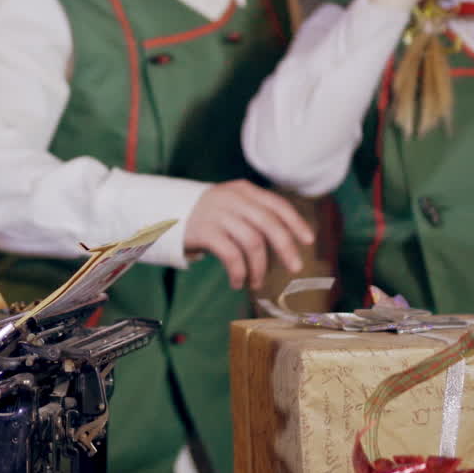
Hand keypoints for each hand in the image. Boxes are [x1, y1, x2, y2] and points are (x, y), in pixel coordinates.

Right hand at [184, 180, 313, 290]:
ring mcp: (217, 214)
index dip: (296, 222)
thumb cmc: (206, 216)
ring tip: (257, 282)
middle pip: (268, 224)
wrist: (165, 215)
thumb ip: (254, 215)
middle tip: (295, 267)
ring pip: (252, 243)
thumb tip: (286, 242)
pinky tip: (238, 282)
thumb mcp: (230, 206)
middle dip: (285, 248)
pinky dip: (239, 273)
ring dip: (260, 267)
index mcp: (243, 190)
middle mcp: (232, 199)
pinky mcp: (204, 232)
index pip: (277, 204)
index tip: (308, 241)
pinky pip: (231, 256)